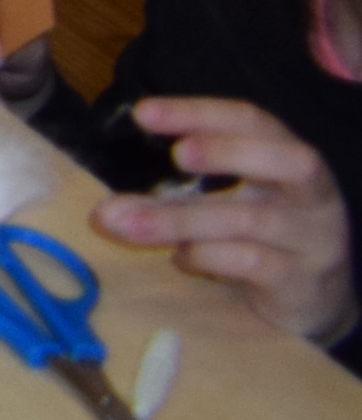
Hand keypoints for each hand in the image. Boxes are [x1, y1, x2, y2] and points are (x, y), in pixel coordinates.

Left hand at [97, 98, 360, 347]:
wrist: (312, 307)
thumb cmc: (259, 243)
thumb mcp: (220, 210)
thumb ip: (169, 202)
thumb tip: (106, 212)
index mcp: (289, 161)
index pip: (251, 121)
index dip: (201, 112)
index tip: (144, 113)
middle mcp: (314, 196)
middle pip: (287, 160)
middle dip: (228, 151)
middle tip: (177, 154)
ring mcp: (314, 241)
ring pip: (253, 219)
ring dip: (185, 218)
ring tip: (130, 223)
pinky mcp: (302, 282)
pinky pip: (253, 262)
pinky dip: (208, 256)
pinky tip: (181, 259)